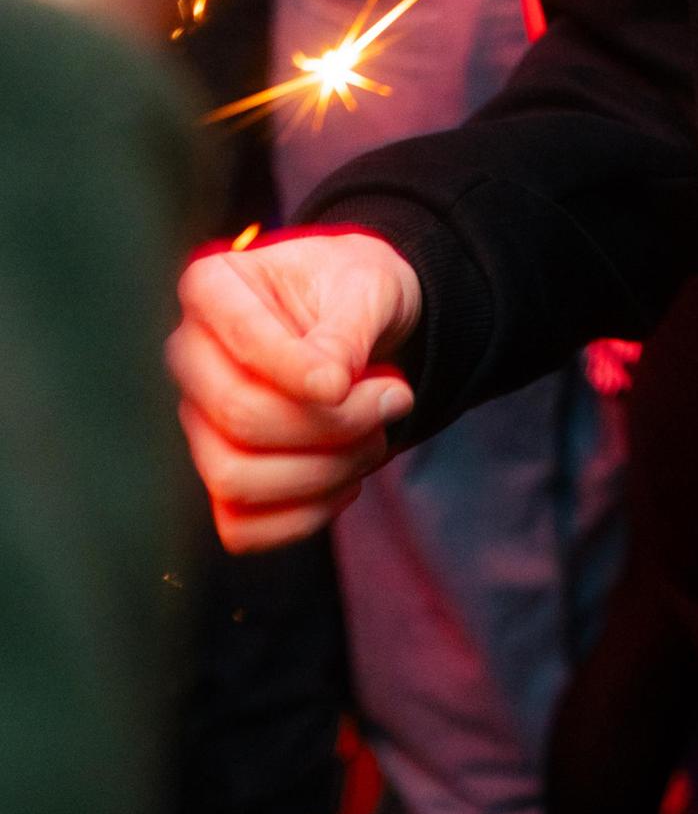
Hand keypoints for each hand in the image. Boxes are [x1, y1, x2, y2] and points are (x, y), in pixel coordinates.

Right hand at [167, 230, 423, 550]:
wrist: (364, 321)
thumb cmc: (356, 291)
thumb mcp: (368, 286)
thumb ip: (345, 331)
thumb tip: (328, 387)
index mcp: (213, 288)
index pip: (244, 342)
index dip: (304, 373)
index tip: (365, 383)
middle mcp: (189, 356)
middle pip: (240, 417)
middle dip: (335, 425)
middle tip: (393, 402)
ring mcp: (198, 422)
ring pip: (236, 479)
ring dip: (325, 472)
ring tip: (375, 438)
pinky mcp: (219, 474)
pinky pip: (242, 527)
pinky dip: (307, 515)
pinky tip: (347, 477)